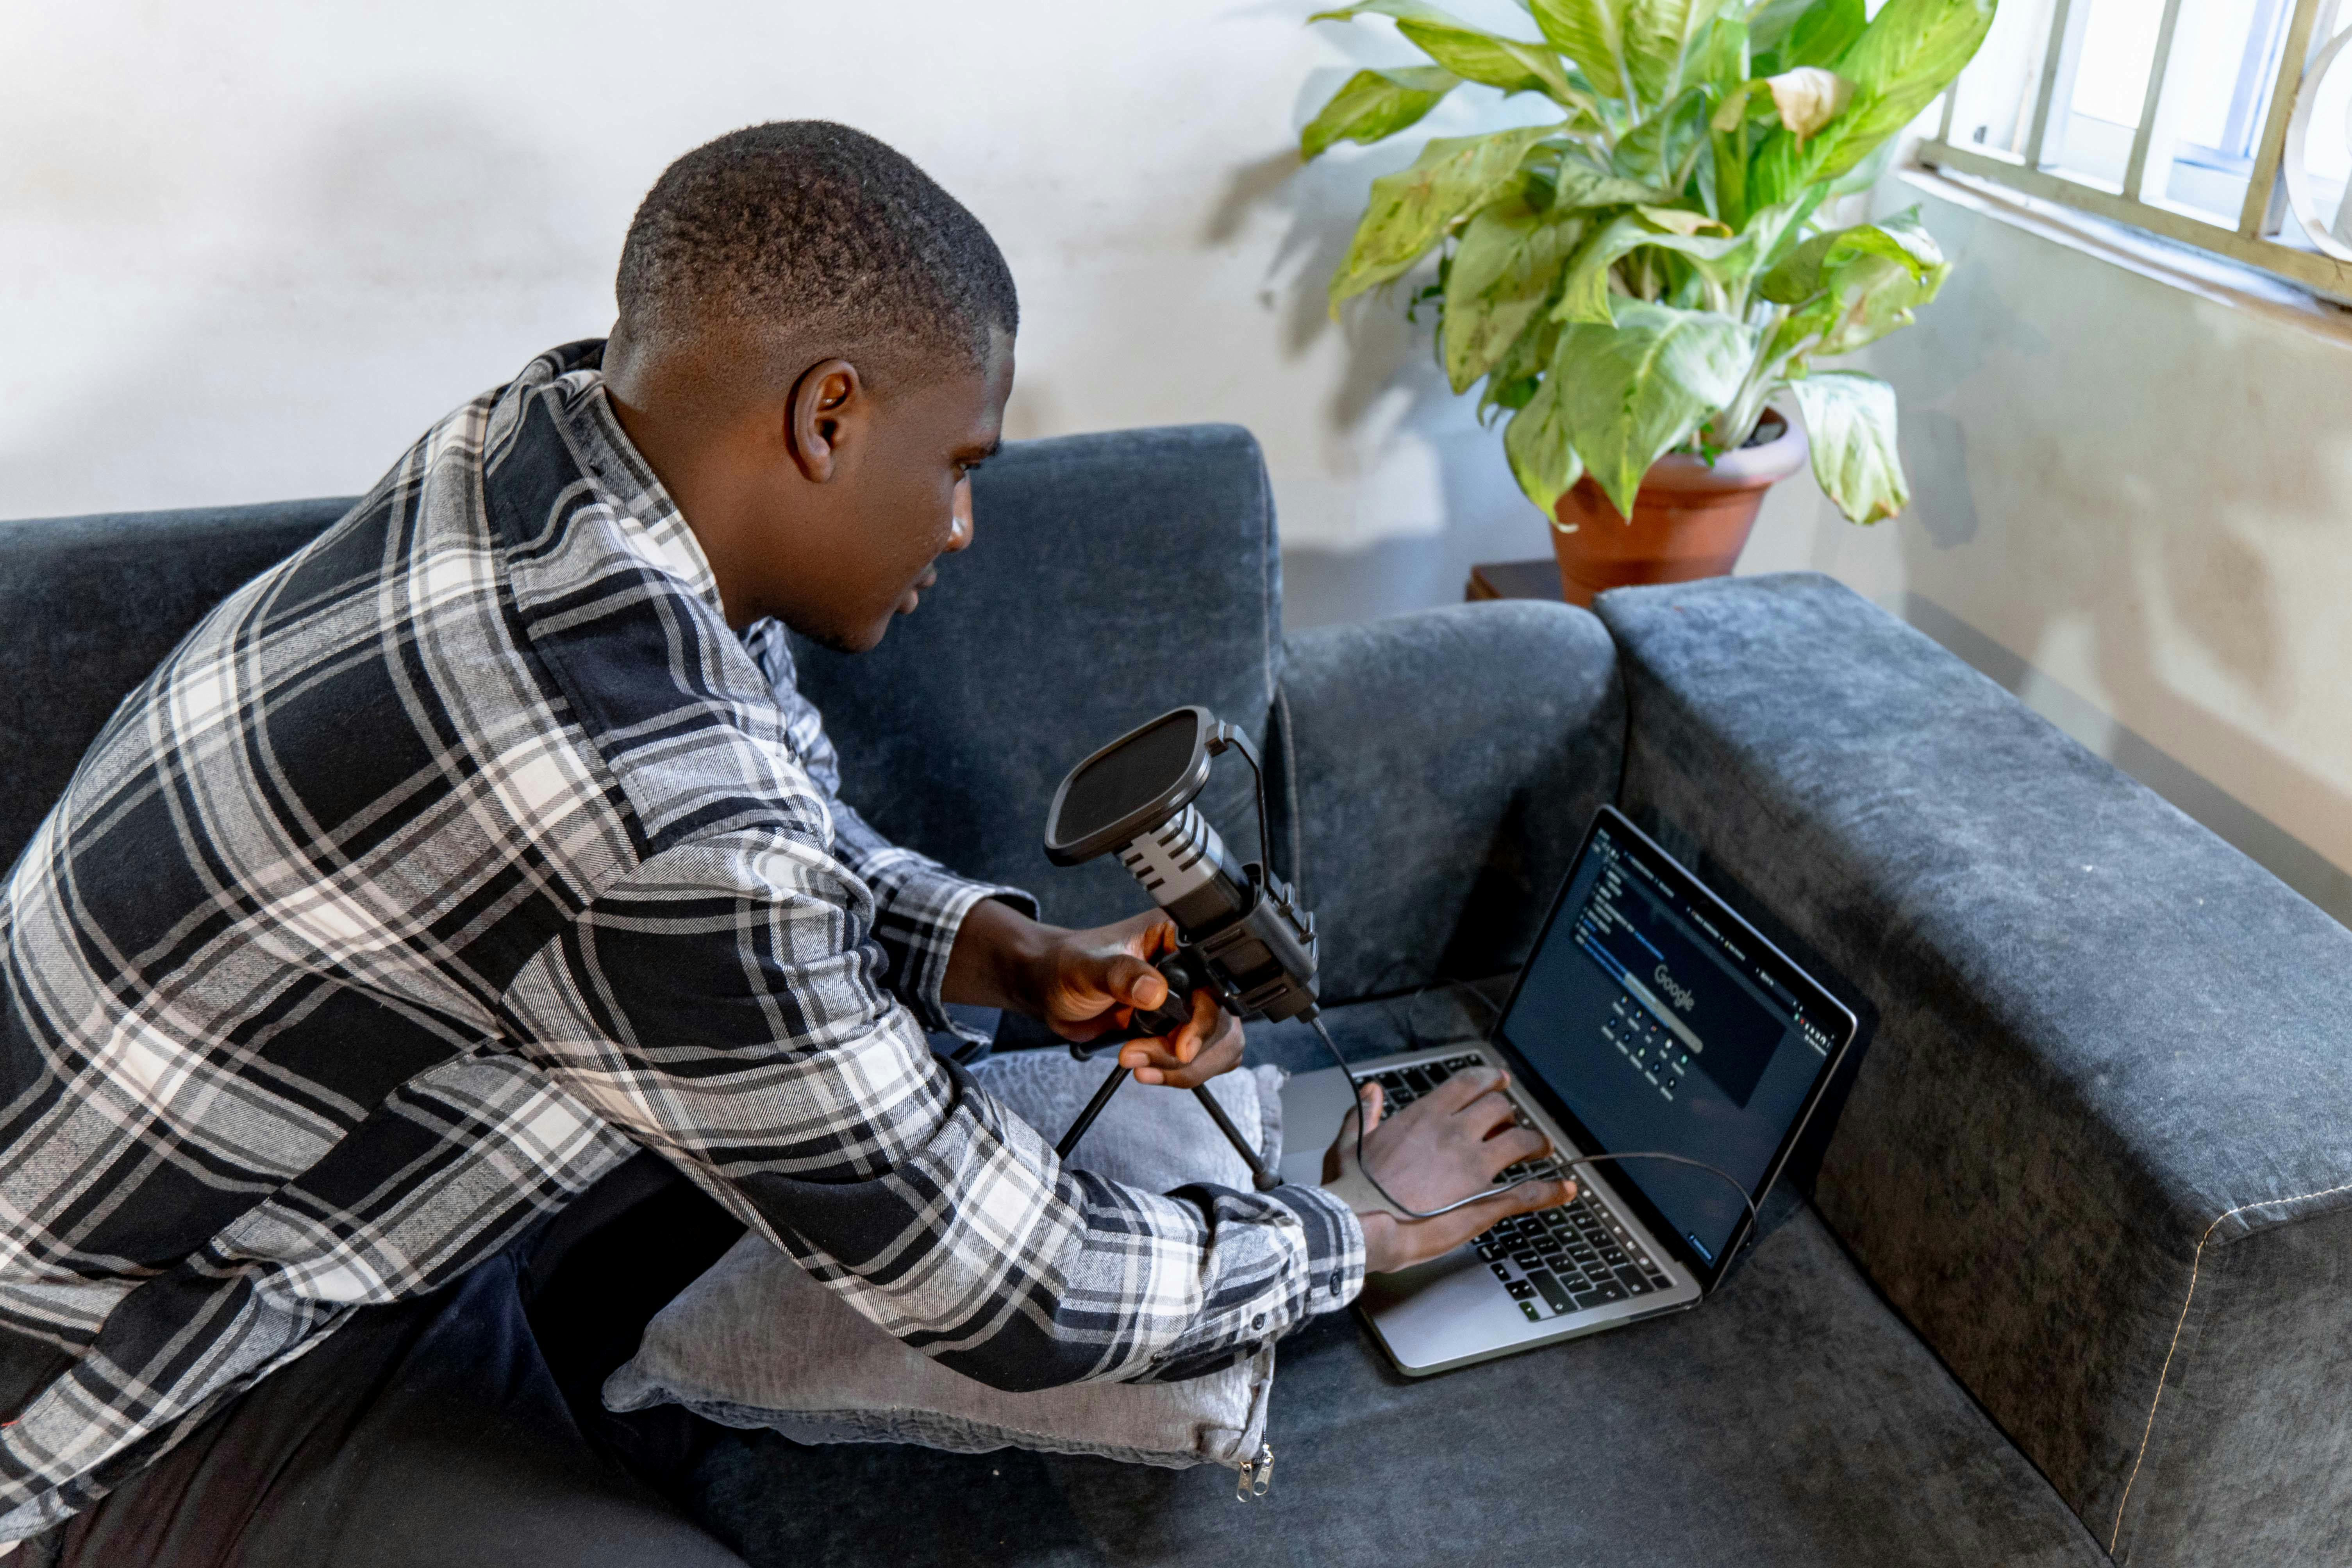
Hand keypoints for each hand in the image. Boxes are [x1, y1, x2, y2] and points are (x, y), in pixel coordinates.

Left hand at [944, 902, 1241, 1088]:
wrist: (1046, 989)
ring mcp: (1187, 1000)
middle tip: (1142, 1057)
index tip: (1181, 1044)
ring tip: (1140, 1066)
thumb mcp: (1086, 967)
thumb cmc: (1062, 966)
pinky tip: (1147, 1070)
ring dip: (1184, 1067)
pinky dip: (1179, 1072)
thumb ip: (1120, 975)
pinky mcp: (1178, 1027)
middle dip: (1185, 1050)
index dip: (1204, 1017)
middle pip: (1223, 1020)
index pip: (1215, 981)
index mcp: (1178, 937)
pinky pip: (1201, 1058)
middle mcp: (1191, 967)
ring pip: (1219, 1044)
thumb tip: (1155, 991)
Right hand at [1320, 1066, 1574, 1273]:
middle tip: (1516, 1123)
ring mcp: (1474, 1167)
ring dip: (1537, 1143)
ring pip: (1521, 1142)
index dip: (1489, 1079)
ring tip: (1543, 1149)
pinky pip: (1529, 1191)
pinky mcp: (1486, 1201)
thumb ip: (1364, 1113)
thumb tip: (1371, 1093)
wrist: (1358, 1225)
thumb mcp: (1349, 1142)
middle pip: (1499, 1109)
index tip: (1499, 1080)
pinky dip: (1552, 1191)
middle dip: (1511, 1114)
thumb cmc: (1351, 1188)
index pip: (1467, 1085)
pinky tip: (1566, 1190)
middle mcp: (1455, 1135)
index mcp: (1424, 1118)